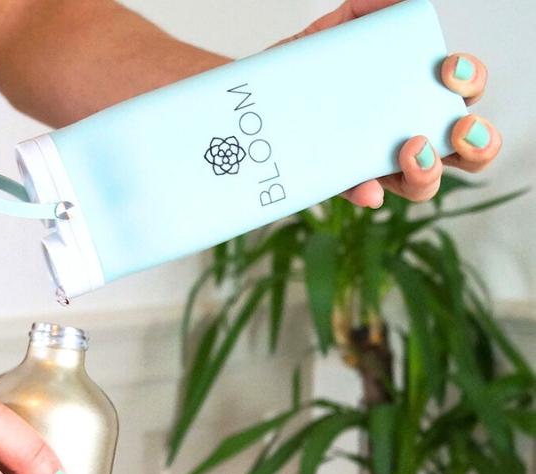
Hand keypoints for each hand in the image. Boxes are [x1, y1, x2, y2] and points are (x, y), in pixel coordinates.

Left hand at [288, 0, 500, 207]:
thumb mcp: (334, 32)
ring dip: (430, 171)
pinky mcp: (344, 183)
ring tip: (412, 149)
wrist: (254, 97)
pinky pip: (363, 195)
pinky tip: (370, 190)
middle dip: (479, 141)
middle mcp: (409, 133)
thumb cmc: (307, 68)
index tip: (449, 70)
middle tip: (459, 127)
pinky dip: (369, 193)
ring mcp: (380, 164)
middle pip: (468, 149)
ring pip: (425, 183)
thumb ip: (365, 12)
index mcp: (417, 95)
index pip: (464, 92)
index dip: (471, 81)